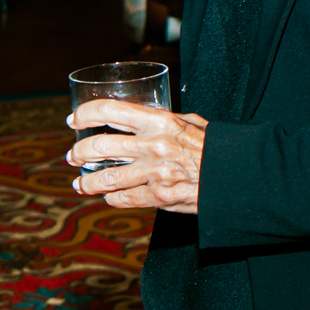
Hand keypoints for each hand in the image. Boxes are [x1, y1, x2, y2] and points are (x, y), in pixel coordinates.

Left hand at [67, 101, 207, 212]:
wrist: (236, 176)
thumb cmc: (215, 145)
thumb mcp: (190, 122)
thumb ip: (163, 119)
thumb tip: (140, 116)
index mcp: (158, 120)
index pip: (108, 110)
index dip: (84, 114)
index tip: (73, 120)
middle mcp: (152, 145)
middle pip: (99, 146)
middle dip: (79, 152)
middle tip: (73, 156)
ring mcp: (154, 172)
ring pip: (107, 178)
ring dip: (88, 182)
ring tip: (81, 184)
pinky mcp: (159, 197)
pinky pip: (125, 198)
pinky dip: (112, 198)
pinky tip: (107, 197)